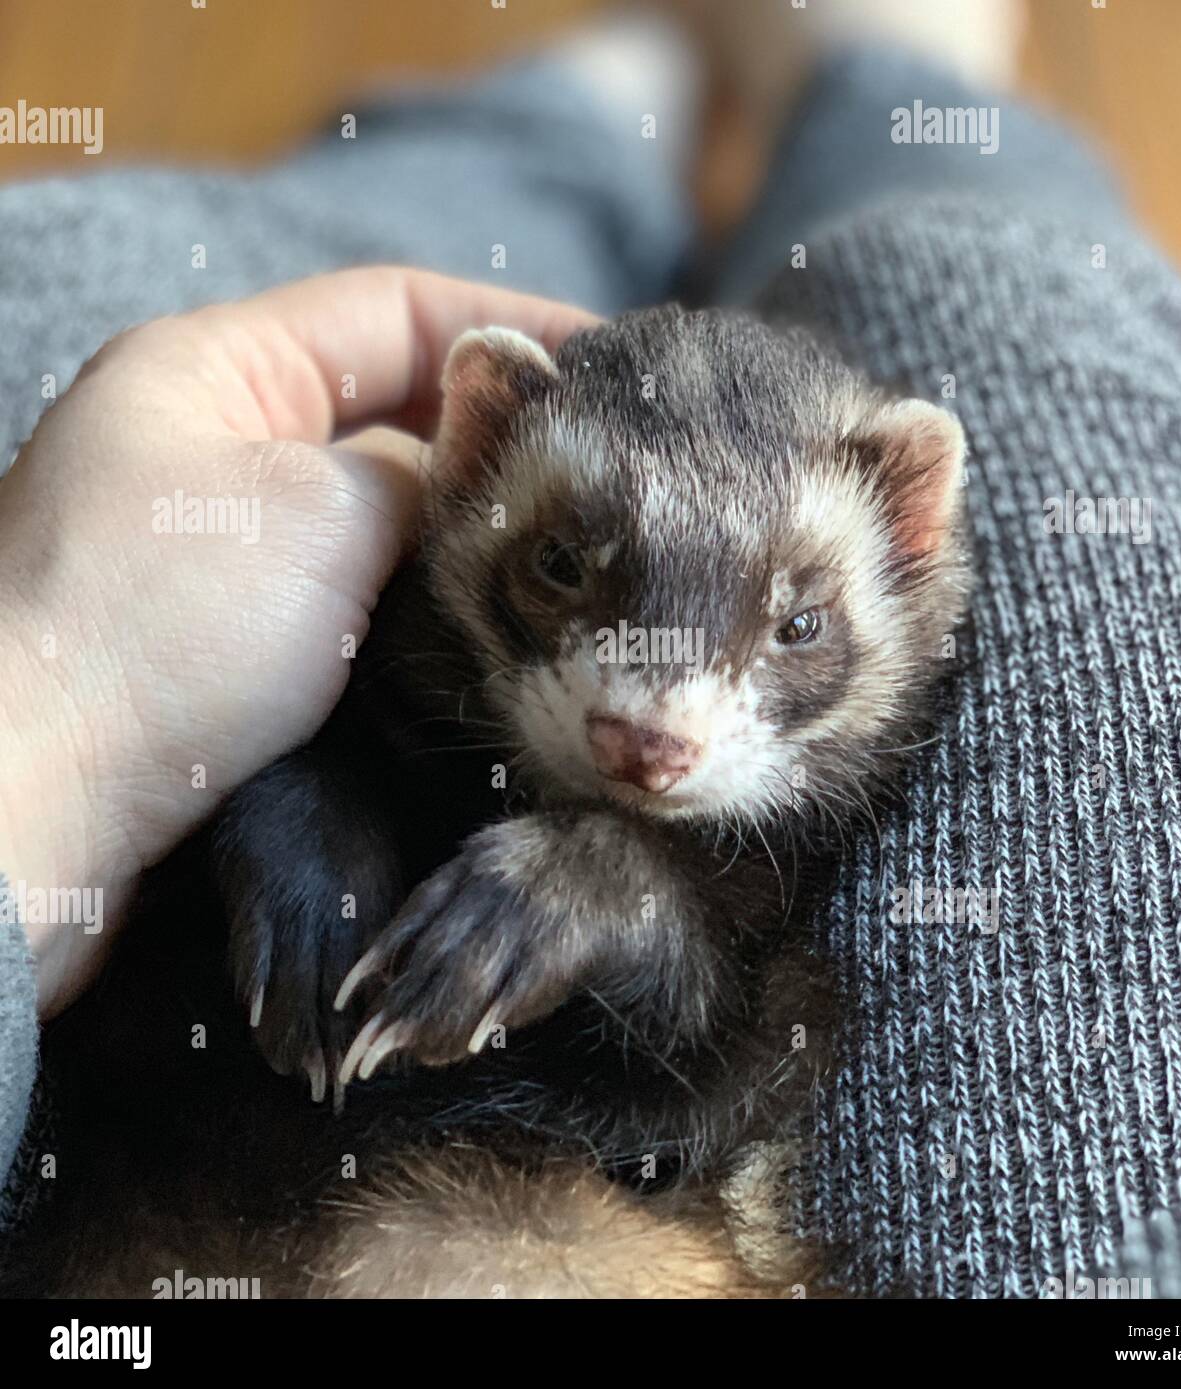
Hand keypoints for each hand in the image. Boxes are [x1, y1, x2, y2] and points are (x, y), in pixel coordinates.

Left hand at [0, 266, 595, 1017]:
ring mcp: (221, 550)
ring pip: (379, 517)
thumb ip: (425, 471)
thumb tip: (491, 471)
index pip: (394, 310)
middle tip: (615, 481)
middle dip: (501, 441)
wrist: (32, 816)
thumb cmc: (156, 634)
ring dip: (469, 535)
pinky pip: (354, 597)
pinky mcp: (231, 644)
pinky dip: (423, 603)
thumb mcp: (318, 514)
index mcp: (215, 369)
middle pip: (391, 413)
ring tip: (577, 559)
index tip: (619, 370)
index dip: (513, 330)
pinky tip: (495, 630)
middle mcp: (215, 445)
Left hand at [334, 819, 598, 1083]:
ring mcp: (531, 911)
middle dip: (395, 1009)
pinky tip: (475, 1041)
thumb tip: (395, 963)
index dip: (378, 958)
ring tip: (404, 1060)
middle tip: (360, 1056)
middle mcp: (495, 885)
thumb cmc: (555, 869)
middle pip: (435, 954)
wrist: (631, 853)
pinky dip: (501, 1010)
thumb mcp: (498, 865)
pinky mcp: (570, 936)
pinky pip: (529, 979)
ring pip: (472, 973)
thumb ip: (453, 903)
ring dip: (435, 1021)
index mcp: (473, 864)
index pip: (415, 914)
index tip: (345, 1001)